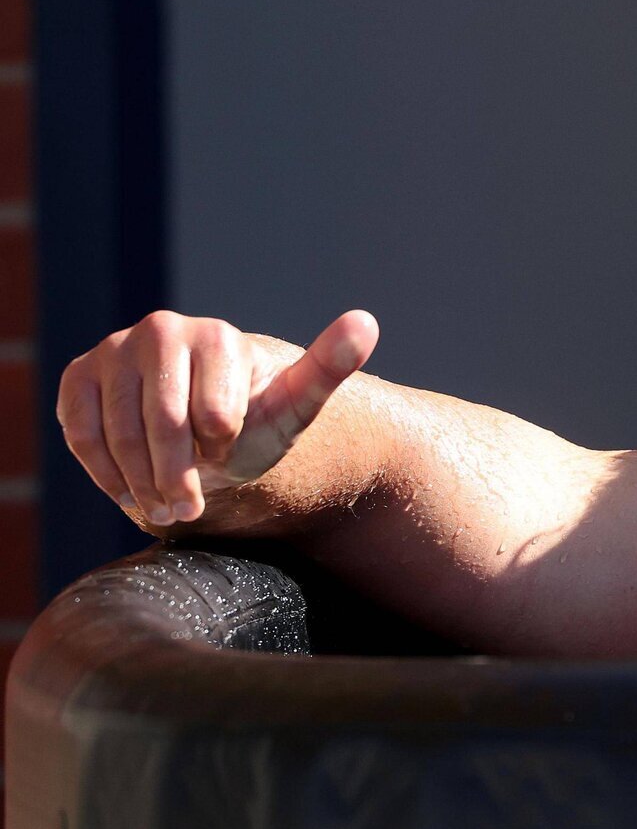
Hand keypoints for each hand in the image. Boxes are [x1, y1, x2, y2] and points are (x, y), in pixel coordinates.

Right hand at [57, 310, 379, 527]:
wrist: (206, 428)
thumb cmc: (256, 420)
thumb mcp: (298, 405)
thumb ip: (329, 366)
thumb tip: (366, 321)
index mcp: (216, 337)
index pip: (214, 418)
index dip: (222, 448)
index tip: (229, 448)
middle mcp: (160, 331)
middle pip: (162, 428)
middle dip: (177, 477)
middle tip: (188, 507)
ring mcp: (113, 351)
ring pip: (118, 435)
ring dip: (139, 483)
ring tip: (163, 504)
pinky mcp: (78, 377)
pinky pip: (80, 434)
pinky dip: (104, 472)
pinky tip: (128, 485)